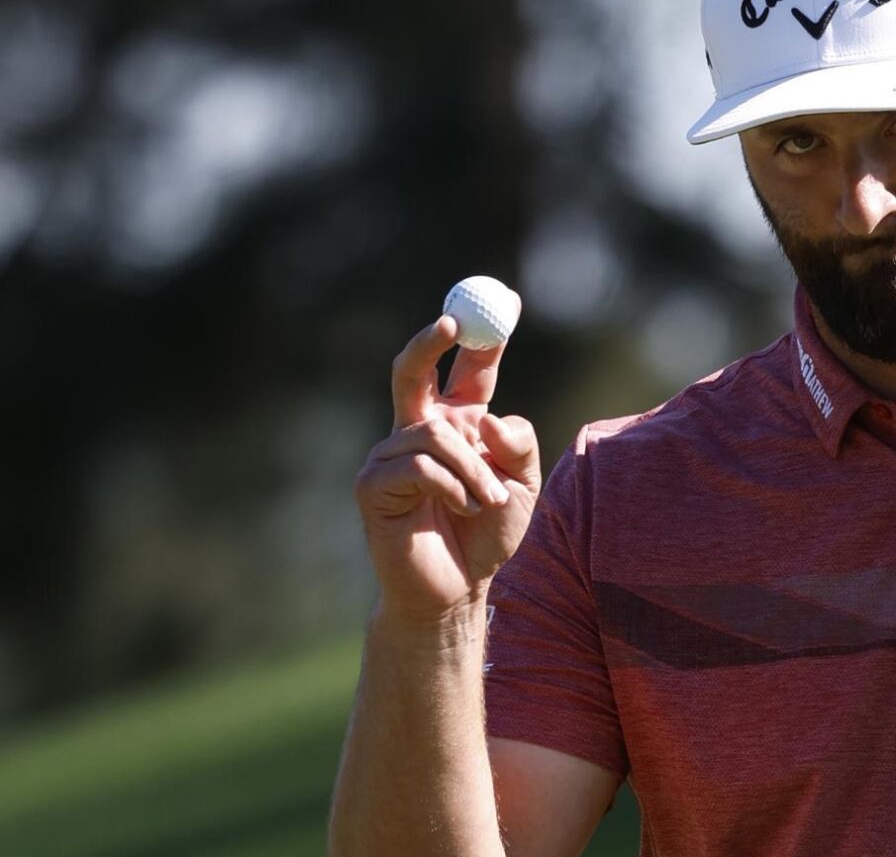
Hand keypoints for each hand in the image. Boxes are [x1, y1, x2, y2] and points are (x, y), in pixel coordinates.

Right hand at [352, 315, 541, 624]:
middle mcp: (418, 432)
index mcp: (456, 425)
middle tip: (452, 321)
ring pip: (433, 432)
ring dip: (472, 468)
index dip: (480, 339)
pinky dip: (451, 487)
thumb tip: (486, 416)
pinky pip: (417, 466)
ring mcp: (390, 457)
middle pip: (412, 371)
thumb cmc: (487, 536)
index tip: (501, 305)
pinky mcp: (372, 486)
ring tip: (485, 502)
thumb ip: (516, 444)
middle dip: (429, 340)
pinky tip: (460, 511)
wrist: (458, 590)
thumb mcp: (523, 485)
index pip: (466, 371)